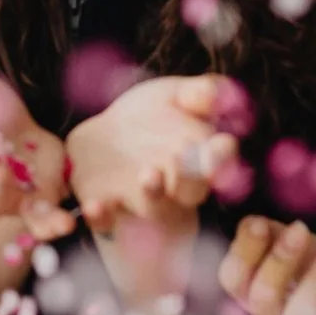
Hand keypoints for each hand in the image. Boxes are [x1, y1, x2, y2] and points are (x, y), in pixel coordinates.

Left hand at [66, 74, 243, 233]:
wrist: (106, 138)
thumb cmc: (151, 115)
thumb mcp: (174, 94)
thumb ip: (199, 93)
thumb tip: (215, 93)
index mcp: (200, 156)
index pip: (220, 159)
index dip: (220, 156)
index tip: (217, 147)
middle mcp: (177, 186)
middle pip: (192, 190)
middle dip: (189, 178)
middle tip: (180, 157)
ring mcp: (144, 202)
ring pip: (155, 208)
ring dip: (153, 194)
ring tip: (149, 174)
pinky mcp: (109, 212)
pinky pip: (107, 221)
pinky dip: (102, 216)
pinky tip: (95, 205)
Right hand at [219, 217, 315, 314]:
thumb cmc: (309, 270)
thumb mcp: (287, 246)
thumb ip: (268, 234)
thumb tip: (253, 224)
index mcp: (249, 293)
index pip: (232, 279)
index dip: (244, 251)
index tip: (261, 224)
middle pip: (263, 296)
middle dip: (280, 258)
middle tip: (301, 228)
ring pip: (302, 311)